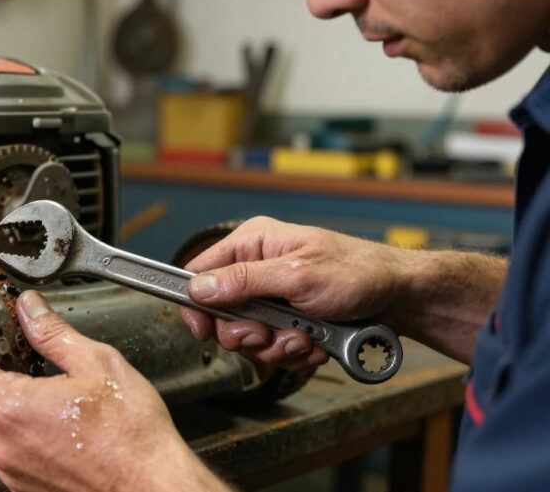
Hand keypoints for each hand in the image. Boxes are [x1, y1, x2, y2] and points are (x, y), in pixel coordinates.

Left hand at [0, 290, 226, 491]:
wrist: (152, 485)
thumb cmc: (131, 433)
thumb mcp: (96, 363)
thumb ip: (54, 333)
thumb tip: (29, 308)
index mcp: (13, 408)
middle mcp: (4, 444)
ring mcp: (13, 471)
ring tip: (24, 390)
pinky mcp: (26, 488)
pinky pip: (1, 456)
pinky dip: (8, 435)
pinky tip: (40, 422)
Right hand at [181, 216, 410, 370]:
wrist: (401, 298)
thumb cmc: (358, 273)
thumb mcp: (297, 277)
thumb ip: (244, 282)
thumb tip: (198, 288)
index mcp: (253, 243)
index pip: (200, 273)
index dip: (197, 304)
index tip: (203, 330)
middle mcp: (258, 268)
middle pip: (221, 314)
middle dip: (247, 333)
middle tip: (268, 335)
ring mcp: (273, 298)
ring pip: (248, 337)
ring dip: (276, 346)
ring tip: (304, 337)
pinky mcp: (289, 321)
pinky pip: (273, 348)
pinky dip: (293, 353)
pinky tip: (314, 343)